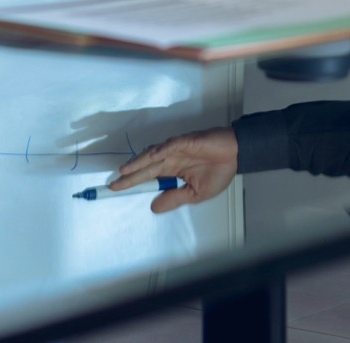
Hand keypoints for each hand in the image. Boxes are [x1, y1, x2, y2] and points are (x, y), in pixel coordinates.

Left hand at [107, 127, 238, 212]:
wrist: (236, 154)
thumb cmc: (218, 171)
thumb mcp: (196, 193)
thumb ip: (174, 198)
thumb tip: (153, 208)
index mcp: (172, 171)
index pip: (148, 177)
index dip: (133, 182)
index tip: (117, 189)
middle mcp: (170, 159)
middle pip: (145, 168)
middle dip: (129, 176)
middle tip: (114, 184)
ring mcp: (175, 149)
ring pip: (152, 156)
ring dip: (138, 163)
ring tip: (124, 171)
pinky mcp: (184, 142)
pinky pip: (169, 146)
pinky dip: (158, 152)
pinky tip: (148, 158)